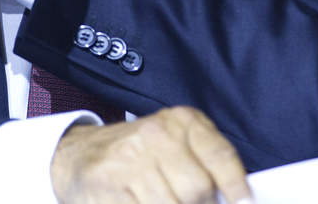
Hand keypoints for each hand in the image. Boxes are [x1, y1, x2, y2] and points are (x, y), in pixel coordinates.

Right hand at [50, 106, 252, 203]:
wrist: (78, 155)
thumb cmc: (137, 155)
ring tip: (160, 200)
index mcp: (181, 121)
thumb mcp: (176, 146)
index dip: (236, 187)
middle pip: (198, 190)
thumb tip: (239, 200)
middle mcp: (156, 134)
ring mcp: (130, 160)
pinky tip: (140, 203)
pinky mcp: (109, 186)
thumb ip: (207, 166)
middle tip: (187, 201)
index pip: (220, 156)